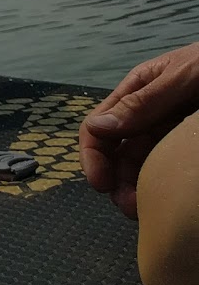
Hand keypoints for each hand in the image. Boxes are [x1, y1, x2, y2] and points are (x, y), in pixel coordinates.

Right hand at [80, 42, 198, 218]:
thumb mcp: (184, 76)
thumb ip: (144, 101)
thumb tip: (99, 128)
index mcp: (138, 92)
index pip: (100, 126)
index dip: (94, 155)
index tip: (102, 183)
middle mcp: (150, 114)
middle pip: (119, 152)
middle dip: (118, 180)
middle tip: (130, 207)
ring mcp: (173, 132)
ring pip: (145, 165)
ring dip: (139, 187)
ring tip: (146, 209)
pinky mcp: (191, 148)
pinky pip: (172, 167)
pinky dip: (164, 184)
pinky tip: (167, 196)